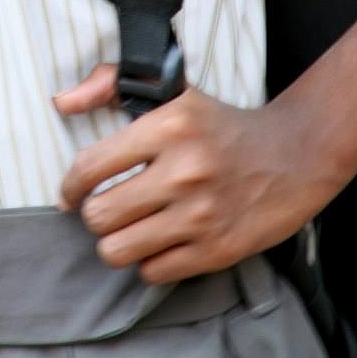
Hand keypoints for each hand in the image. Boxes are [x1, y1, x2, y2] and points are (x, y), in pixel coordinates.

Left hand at [53, 65, 335, 283]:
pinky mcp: (217, 250)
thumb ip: (109, 84)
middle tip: (110, 209)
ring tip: (130, 229)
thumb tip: (60, 103)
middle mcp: (182, 171)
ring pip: (117, 251)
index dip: (70, 186)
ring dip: (117, 243)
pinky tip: (162, 242)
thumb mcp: (172, 91)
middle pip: (98, 217)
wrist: (296, 155)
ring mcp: (200, 215)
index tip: (71, 194)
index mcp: (166, 126)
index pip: (89, 167)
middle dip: (96, 216)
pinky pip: (152, 273)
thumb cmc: (222, 123)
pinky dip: (149, 262)